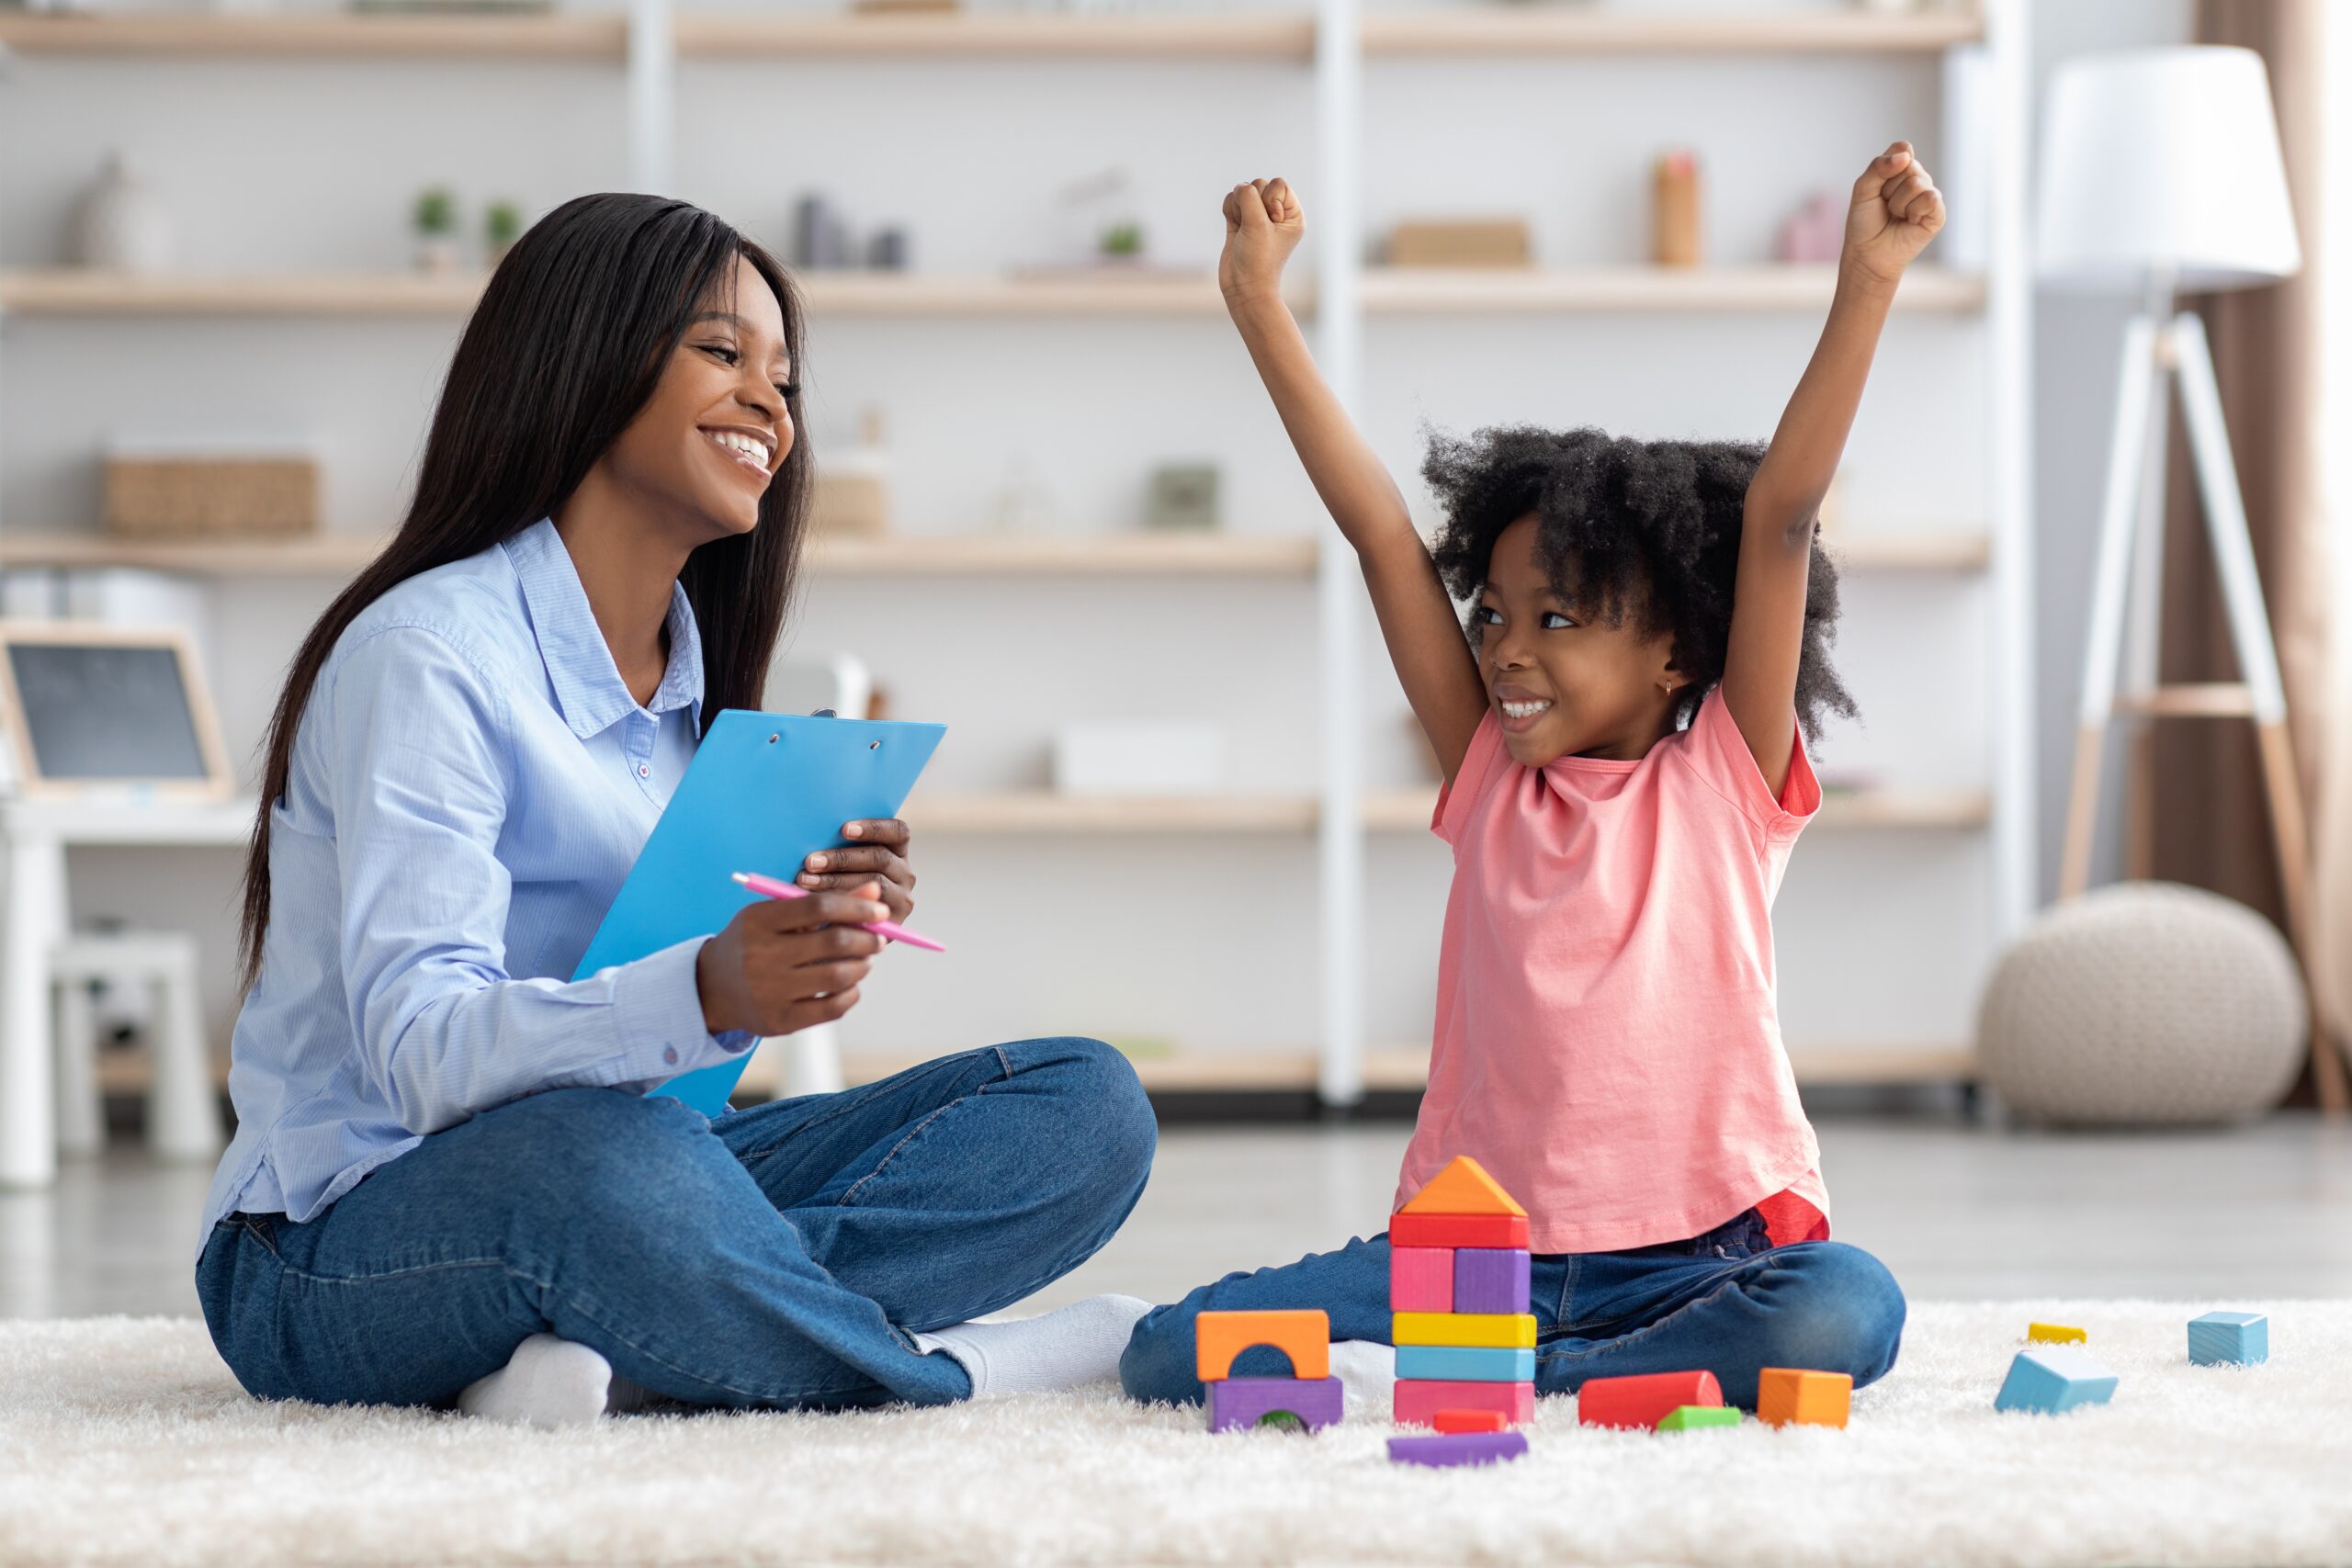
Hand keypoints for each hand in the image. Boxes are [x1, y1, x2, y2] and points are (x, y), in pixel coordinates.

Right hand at [696, 882, 888, 1036]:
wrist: (711, 988)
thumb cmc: (754, 942)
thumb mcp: (777, 915)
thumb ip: (825, 902)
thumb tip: (874, 890)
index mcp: (758, 922)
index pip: (818, 907)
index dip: (857, 908)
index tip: (880, 911)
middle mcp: (761, 956)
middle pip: (833, 943)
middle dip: (866, 939)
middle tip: (877, 938)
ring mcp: (770, 992)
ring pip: (838, 977)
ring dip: (862, 965)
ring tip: (864, 960)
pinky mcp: (780, 1021)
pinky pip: (832, 1008)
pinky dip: (851, 994)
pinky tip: (850, 984)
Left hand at [796, 818, 915, 922]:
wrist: (844, 930)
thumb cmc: (837, 883)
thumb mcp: (843, 862)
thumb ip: (840, 846)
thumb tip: (815, 833)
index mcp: (897, 850)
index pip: (898, 831)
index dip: (873, 828)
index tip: (844, 829)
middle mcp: (904, 873)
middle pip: (881, 858)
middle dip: (842, 858)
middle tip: (811, 861)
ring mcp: (902, 898)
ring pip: (875, 883)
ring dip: (836, 881)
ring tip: (805, 881)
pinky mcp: (895, 921)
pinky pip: (870, 909)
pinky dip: (842, 903)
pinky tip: (817, 902)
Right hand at [1219, 177, 1303, 307]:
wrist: (1242, 287)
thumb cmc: (1258, 260)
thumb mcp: (1257, 224)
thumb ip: (1248, 197)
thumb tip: (1239, 188)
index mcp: (1292, 214)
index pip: (1278, 184)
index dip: (1269, 198)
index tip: (1270, 222)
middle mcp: (1277, 214)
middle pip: (1259, 185)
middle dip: (1251, 202)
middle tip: (1254, 229)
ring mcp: (1257, 217)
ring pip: (1243, 191)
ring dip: (1238, 208)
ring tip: (1243, 230)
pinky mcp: (1240, 222)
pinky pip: (1232, 201)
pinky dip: (1229, 210)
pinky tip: (1233, 228)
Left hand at [1843, 142, 1943, 287]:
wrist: (1868, 254)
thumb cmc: (1865, 222)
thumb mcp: (1863, 189)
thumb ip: (1878, 167)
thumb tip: (1906, 156)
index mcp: (1902, 169)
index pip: (1902, 149)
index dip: (1886, 167)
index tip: (1877, 187)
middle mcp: (1919, 179)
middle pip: (1909, 165)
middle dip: (1889, 189)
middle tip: (1885, 206)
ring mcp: (1929, 195)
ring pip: (1918, 182)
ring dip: (1898, 203)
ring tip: (1895, 216)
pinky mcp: (1938, 213)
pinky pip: (1930, 198)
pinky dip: (1912, 211)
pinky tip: (1909, 222)